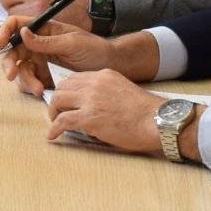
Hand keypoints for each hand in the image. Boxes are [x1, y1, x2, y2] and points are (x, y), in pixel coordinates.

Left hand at [0, 0, 82, 19]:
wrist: (89, 9)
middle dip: (7, 2)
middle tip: (15, 5)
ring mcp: (34, 6)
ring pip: (10, 12)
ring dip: (15, 14)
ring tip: (28, 14)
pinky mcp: (39, 21)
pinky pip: (21, 24)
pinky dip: (23, 25)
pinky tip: (32, 22)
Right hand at [0, 18, 154, 96]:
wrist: (111, 67)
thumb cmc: (96, 49)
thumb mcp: (72, 43)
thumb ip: (47, 40)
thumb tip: (23, 32)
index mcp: (45, 28)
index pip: (17, 23)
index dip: (5, 31)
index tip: (1, 45)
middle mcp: (39, 41)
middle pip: (14, 49)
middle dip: (10, 62)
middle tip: (11, 75)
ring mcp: (41, 58)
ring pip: (21, 67)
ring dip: (25, 79)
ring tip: (38, 89)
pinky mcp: (45, 73)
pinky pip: (31, 79)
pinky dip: (33, 86)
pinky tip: (43, 91)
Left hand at [41, 69, 167, 154]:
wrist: (157, 121)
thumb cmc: (147, 112)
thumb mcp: (124, 91)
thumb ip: (107, 93)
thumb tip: (93, 108)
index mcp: (104, 75)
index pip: (75, 78)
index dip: (67, 90)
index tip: (65, 101)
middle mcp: (95, 83)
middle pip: (63, 87)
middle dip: (57, 100)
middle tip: (57, 112)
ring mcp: (91, 100)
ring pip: (58, 100)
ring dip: (53, 113)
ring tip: (55, 123)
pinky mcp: (89, 117)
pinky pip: (62, 121)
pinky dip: (54, 129)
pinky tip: (53, 136)